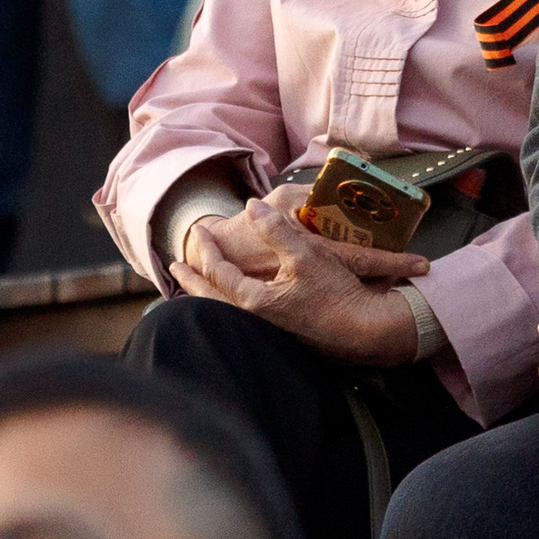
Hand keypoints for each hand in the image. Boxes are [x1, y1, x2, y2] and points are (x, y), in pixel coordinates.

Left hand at [172, 198, 430, 366]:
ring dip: (207, 293)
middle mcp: (253, 319)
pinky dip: (229, 303)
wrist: (365, 332)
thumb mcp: (306, 254)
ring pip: (225, 310)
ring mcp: (267, 329)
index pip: (217, 272)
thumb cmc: (336, 293)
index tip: (197, 230)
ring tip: (197, 283)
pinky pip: (242, 316)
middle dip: (191, 280)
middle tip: (174, 267)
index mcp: (253, 300)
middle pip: (210, 298)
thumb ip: (276, 229)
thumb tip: (252, 205)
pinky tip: (235, 298)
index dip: (205, 248)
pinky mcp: (281, 333)